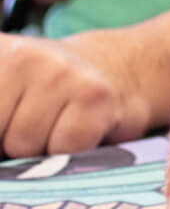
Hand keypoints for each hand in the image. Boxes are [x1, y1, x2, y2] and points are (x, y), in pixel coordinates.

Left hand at [0, 32, 150, 155]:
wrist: (119, 68)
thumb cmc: (46, 91)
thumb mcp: (4, 90)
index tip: (9, 128)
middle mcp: (20, 56)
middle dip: (8, 142)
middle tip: (30, 125)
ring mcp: (60, 72)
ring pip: (25, 146)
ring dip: (41, 150)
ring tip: (55, 126)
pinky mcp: (95, 95)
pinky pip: (65, 149)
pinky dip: (72, 151)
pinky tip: (80, 129)